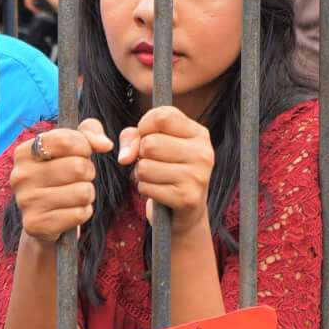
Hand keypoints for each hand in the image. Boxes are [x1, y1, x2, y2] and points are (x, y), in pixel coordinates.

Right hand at [10, 118, 109, 243]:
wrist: (43, 218)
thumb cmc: (61, 174)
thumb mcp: (73, 146)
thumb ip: (90, 132)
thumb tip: (105, 145)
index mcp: (25, 152)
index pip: (66, 140)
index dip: (84, 147)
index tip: (82, 153)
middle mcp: (20, 175)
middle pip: (78, 167)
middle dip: (88, 172)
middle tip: (78, 178)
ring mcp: (26, 202)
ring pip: (82, 192)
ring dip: (87, 194)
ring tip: (74, 195)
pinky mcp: (35, 225)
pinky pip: (79, 214)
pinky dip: (83, 212)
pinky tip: (70, 211)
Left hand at [118, 105, 213, 234]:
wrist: (185, 211)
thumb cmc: (165, 169)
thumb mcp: (150, 144)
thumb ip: (132, 137)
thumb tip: (124, 157)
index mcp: (198, 134)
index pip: (162, 117)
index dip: (144, 127)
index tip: (148, 137)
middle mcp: (203, 153)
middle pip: (150, 143)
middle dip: (141, 155)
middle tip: (154, 164)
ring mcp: (198, 176)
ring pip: (145, 166)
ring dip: (141, 175)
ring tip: (156, 178)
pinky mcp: (187, 198)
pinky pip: (147, 187)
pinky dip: (145, 190)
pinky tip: (159, 192)